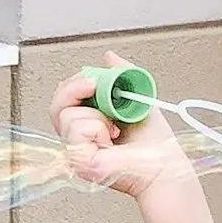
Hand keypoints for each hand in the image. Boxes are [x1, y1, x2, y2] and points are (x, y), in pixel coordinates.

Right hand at [48, 51, 193, 198]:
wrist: (166, 164)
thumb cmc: (155, 143)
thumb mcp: (136, 97)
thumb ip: (121, 76)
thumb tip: (108, 58)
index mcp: (87, 123)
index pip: (63, 98)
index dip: (74, 84)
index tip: (95, 78)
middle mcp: (78, 139)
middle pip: (56, 105)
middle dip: (75, 88)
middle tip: (96, 88)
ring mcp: (77, 151)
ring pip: (66, 115)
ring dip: (96, 114)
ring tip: (114, 128)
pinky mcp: (79, 161)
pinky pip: (76, 130)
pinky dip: (97, 127)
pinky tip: (111, 138)